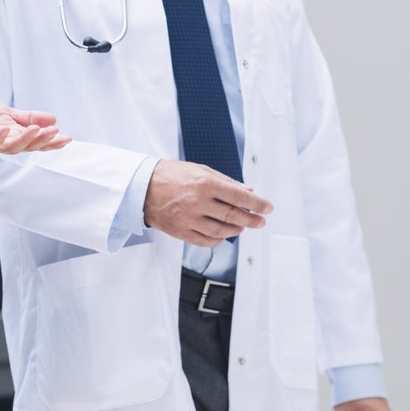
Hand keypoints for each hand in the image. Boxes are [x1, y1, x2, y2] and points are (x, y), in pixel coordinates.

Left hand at [0, 103, 71, 153]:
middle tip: (54, 132)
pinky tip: (6, 129)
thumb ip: (30, 118)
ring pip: (13, 147)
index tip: (68, 137)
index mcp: (17, 137)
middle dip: (43, 140)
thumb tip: (54, 119)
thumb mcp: (11, 114)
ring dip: (26, 139)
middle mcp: (8, 144)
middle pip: (29, 147)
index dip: (53, 142)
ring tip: (36, 129)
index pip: (38, 142)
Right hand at [140, 159, 270, 245]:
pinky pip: (206, 240)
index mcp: (205, 183)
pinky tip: (224, 234)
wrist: (141, 188)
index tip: (267, 208)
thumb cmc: (171, 175)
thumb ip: (225, 181)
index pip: (238, 196)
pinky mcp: (181, 231)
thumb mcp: (199, 170)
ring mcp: (189, 219)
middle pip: (233, 216)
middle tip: (260, 221)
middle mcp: (198, 202)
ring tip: (242, 227)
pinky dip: (218, 239)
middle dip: (251, 219)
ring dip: (236, 230)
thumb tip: (248, 191)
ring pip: (221, 231)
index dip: (257, 204)